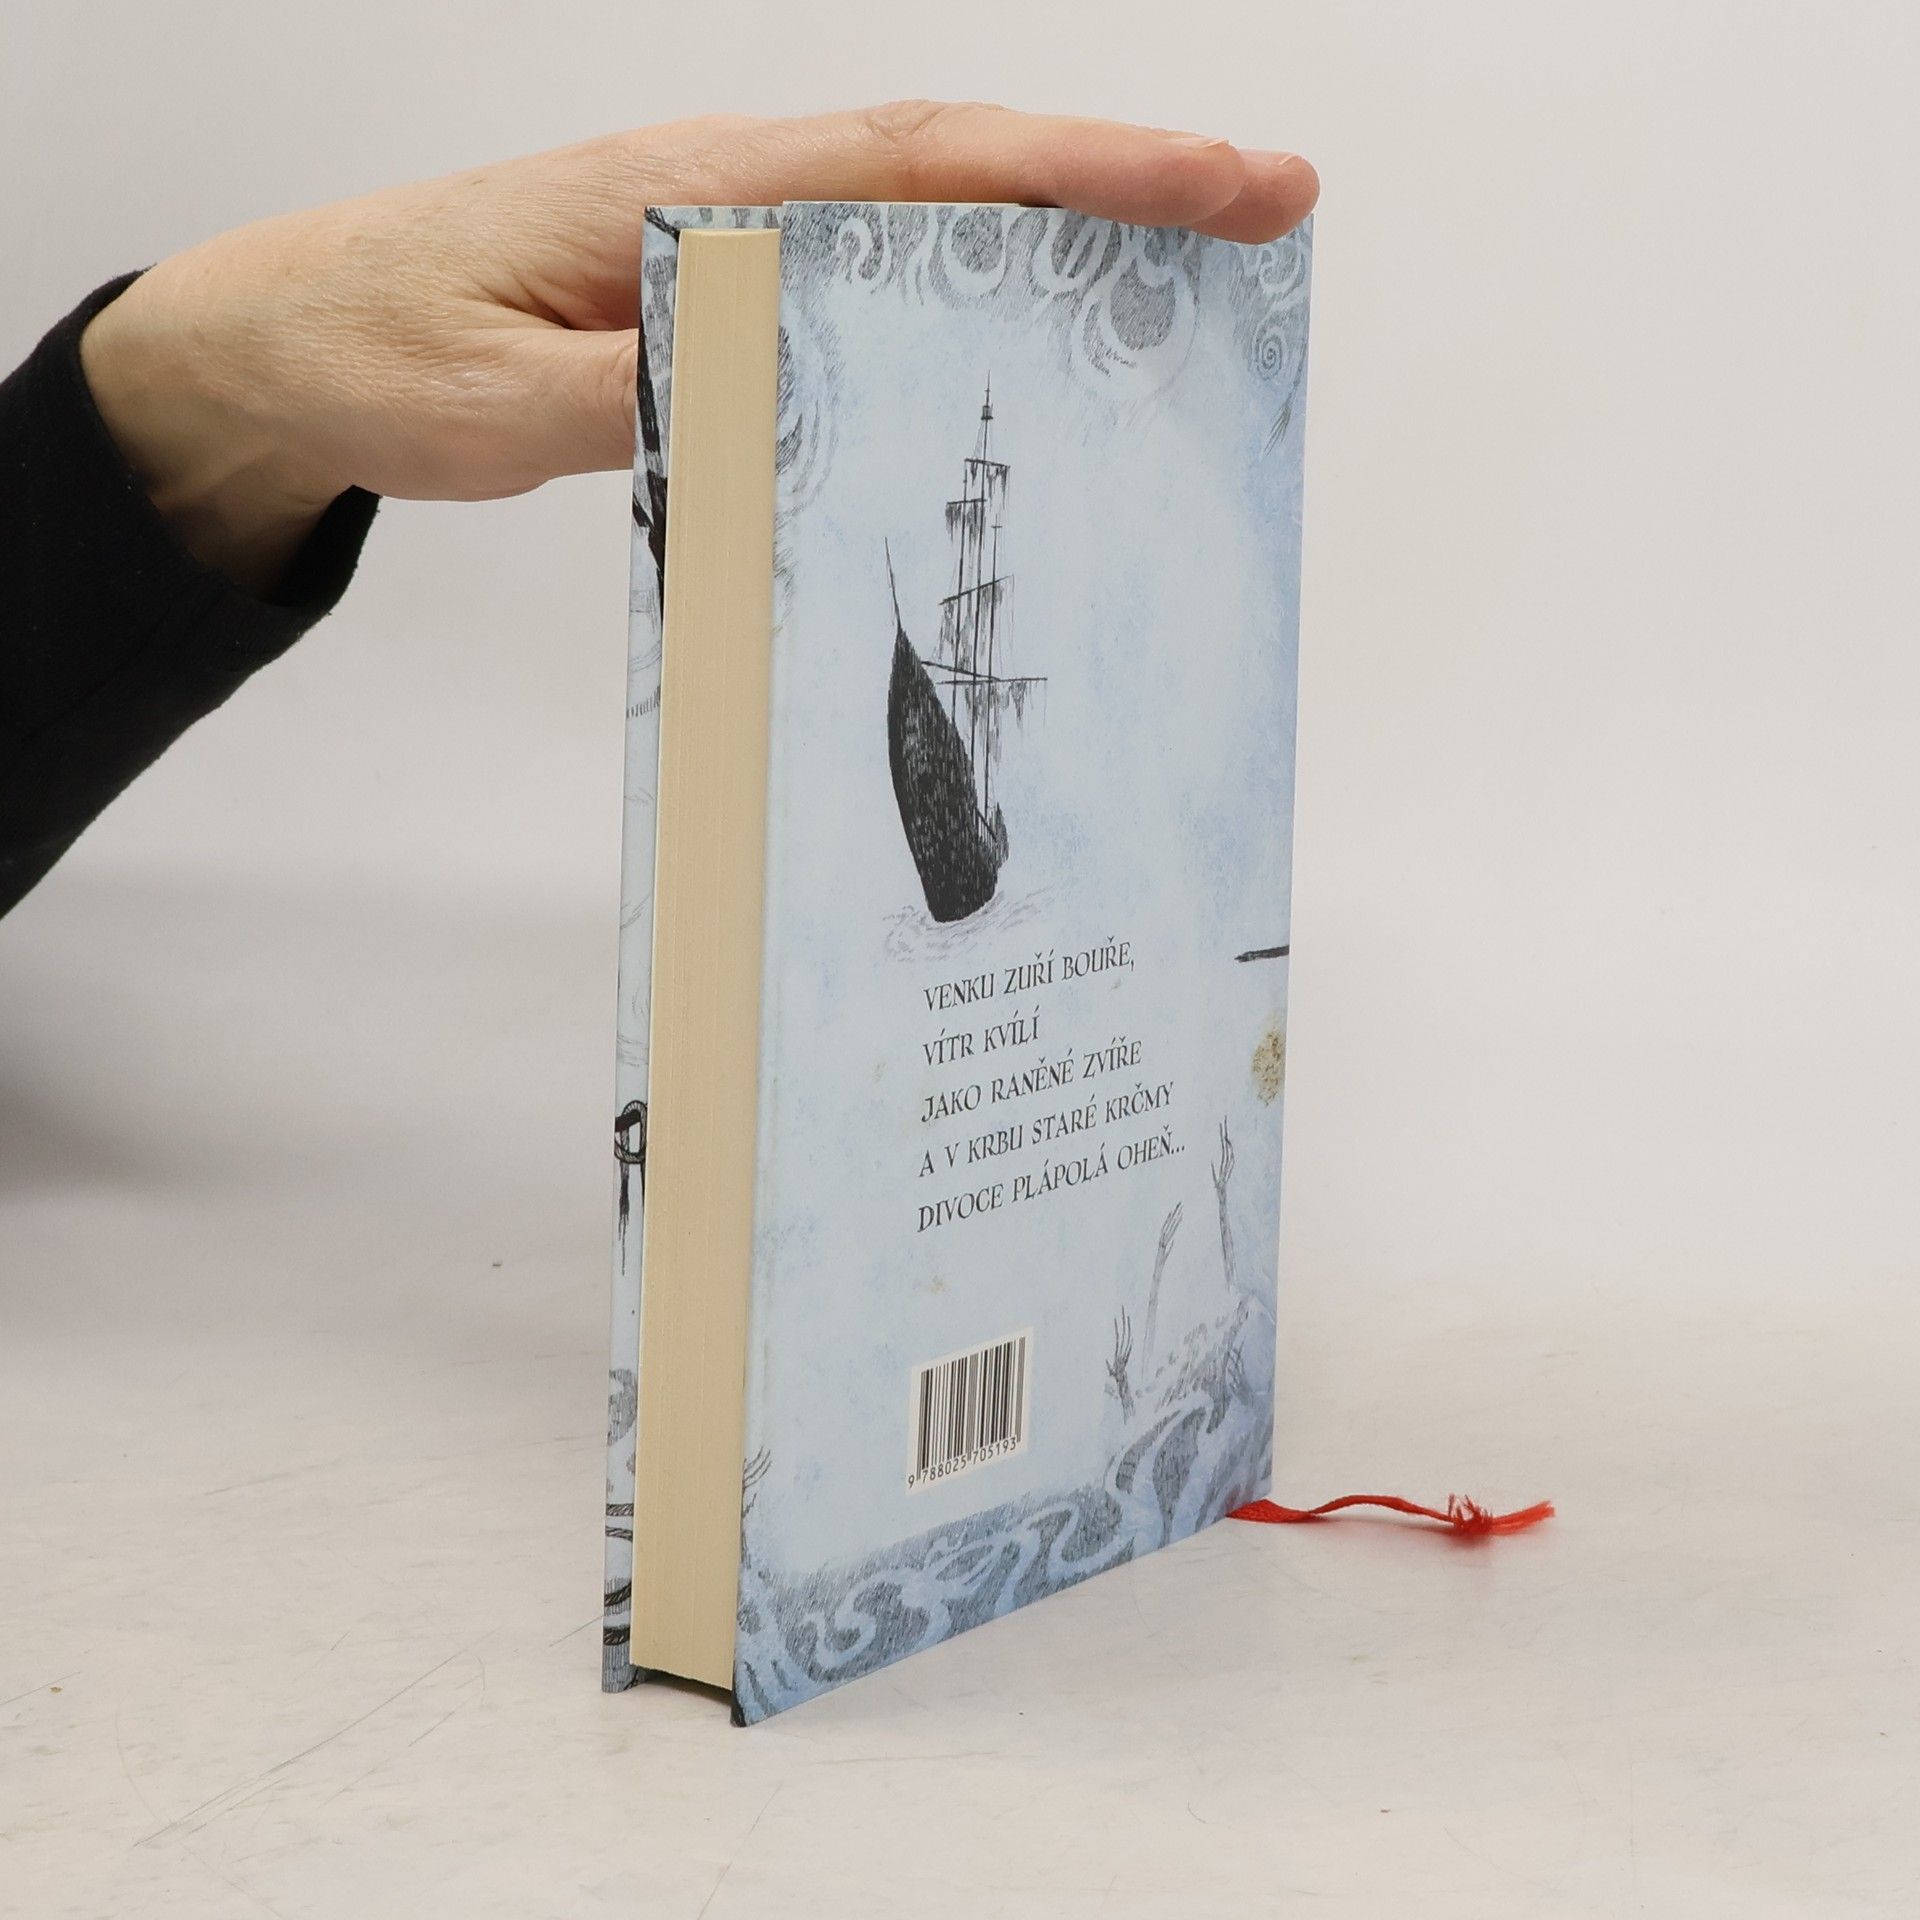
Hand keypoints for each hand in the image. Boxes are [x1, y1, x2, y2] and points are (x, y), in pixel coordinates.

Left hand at [78, 103, 1316, 592]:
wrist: (290, 339)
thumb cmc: (386, 353)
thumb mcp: (509, 408)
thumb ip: (663, 399)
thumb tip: (807, 394)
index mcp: (697, 196)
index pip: (926, 169)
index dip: (1087, 172)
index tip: (1223, 182)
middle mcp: (730, 192)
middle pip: (960, 167)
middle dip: (1123, 184)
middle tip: (1266, 214)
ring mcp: (726, 230)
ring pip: (926, 215)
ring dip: (1060, 231)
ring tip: (1185, 274)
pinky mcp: (713, 282)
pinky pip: (868, 273)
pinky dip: (966, 283)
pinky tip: (1019, 324)